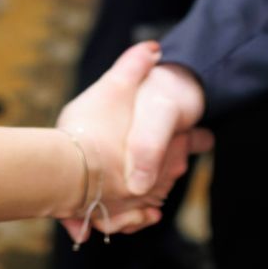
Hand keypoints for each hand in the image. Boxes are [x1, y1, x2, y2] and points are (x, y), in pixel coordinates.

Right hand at [55, 43, 208, 245]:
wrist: (61, 170)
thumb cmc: (89, 129)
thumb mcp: (113, 88)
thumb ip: (133, 66)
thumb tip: (154, 47)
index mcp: (162, 150)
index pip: (189, 142)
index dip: (197, 137)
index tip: (206, 137)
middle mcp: (153, 180)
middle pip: (171, 172)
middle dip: (174, 164)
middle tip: (182, 157)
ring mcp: (132, 202)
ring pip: (151, 198)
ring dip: (155, 192)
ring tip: (156, 188)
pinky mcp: (109, 217)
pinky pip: (128, 220)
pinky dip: (135, 218)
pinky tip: (134, 216)